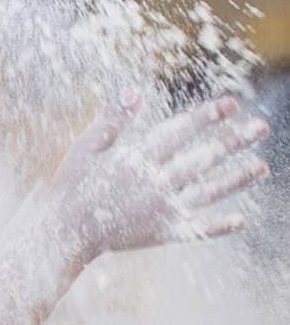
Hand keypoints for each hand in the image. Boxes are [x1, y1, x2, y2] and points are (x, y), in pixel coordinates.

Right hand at [39, 90, 269, 266]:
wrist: (64, 231)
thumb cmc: (71, 185)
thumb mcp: (85, 148)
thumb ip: (112, 120)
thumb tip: (135, 91)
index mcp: (137, 160)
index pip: (180, 132)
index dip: (207, 116)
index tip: (231, 103)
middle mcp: (156, 184)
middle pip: (203, 158)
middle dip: (233, 141)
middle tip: (261, 126)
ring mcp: (163, 211)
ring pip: (209, 191)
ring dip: (237, 178)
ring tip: (261, 167)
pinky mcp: (163, 234)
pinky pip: (198, 230)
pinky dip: (220, 226)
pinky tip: (241, 219)